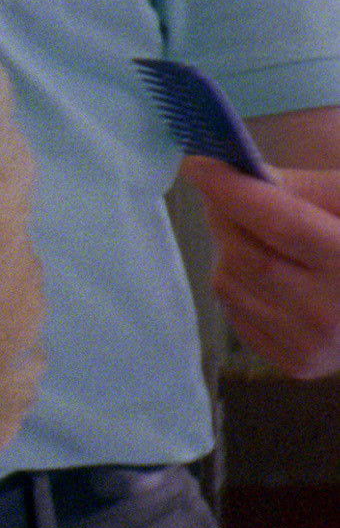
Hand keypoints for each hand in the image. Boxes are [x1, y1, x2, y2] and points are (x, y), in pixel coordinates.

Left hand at [180, 156, 339, 377]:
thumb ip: (309, 189)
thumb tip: (245, 177)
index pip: (282, 224)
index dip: (235, 193)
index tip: (199, 165)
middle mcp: (331, 312)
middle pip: (246, 255)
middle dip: (225, 216)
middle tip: (222, 190)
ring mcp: (311, 345)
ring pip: (230, 284)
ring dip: (228, 249)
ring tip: (253, 231)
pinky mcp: (295, 362)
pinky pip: (235, 310)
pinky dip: (237, 282)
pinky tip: (267, 271)